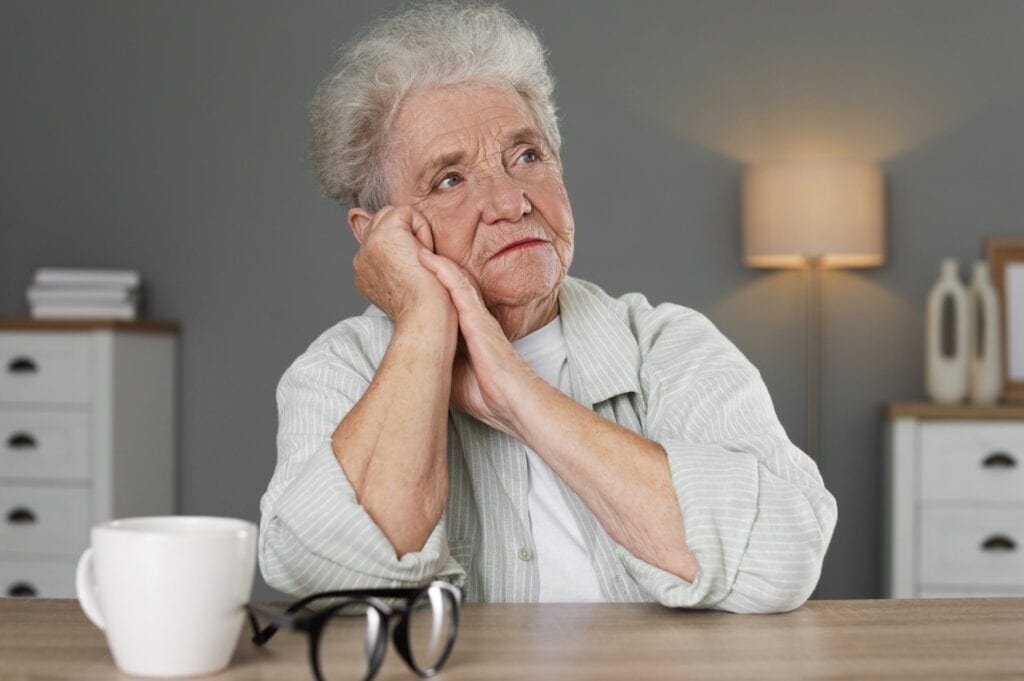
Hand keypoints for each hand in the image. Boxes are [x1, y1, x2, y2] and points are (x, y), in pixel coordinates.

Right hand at [352, 206, 454, 324]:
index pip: (381, 236)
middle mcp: (361, 259)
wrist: (427, 316)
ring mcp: (368, 246)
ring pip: (394, 215)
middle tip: (419, 266)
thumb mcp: (408, 280)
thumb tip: (404, 242)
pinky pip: (406, 212)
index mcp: (365, 270)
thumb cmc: (428, 306)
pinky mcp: (383, 236)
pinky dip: (422, 230)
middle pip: (384, 220)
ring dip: (415, 233)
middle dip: (407, 235)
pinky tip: (422, 256)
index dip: (404, 243)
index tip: (414, 271)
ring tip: (420, 262)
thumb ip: (397, 259)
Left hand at [417, 249, 533, 433]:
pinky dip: (442, 270)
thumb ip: (436, 363)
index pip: (444, 302)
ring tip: (412, 244)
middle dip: (428, 265)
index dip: (427, 286)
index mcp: (465, 332)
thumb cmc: (487, 395)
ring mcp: (476, 316)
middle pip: (447, 284)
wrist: (512, 402)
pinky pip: (459, 287)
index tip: (406, 274)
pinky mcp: (479, 318)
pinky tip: (426, 257)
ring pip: (452, 279)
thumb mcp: (450, 377)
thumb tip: (411, 364)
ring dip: (432, 260)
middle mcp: (471, 319)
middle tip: (407, 248)